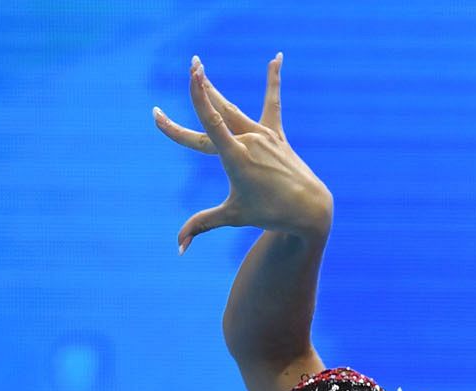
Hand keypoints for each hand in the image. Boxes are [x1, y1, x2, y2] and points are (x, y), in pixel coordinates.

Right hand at [154, 54, 332, 252]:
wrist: (309, 209)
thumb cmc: (269, 214)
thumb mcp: (232, 217)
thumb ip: (201, 225)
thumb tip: (178, 248)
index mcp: (236, 156)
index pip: (208, 125)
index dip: (186, 111)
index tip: (166, 102)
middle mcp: (250, 140)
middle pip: (218, 110)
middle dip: (201, 88)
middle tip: (192, 63)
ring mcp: (265, 135)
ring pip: (234, 108)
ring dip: (215, 90)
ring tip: (200, 69)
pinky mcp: (277, 135)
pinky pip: (273, 103)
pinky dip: (273, 80)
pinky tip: (277, 57)